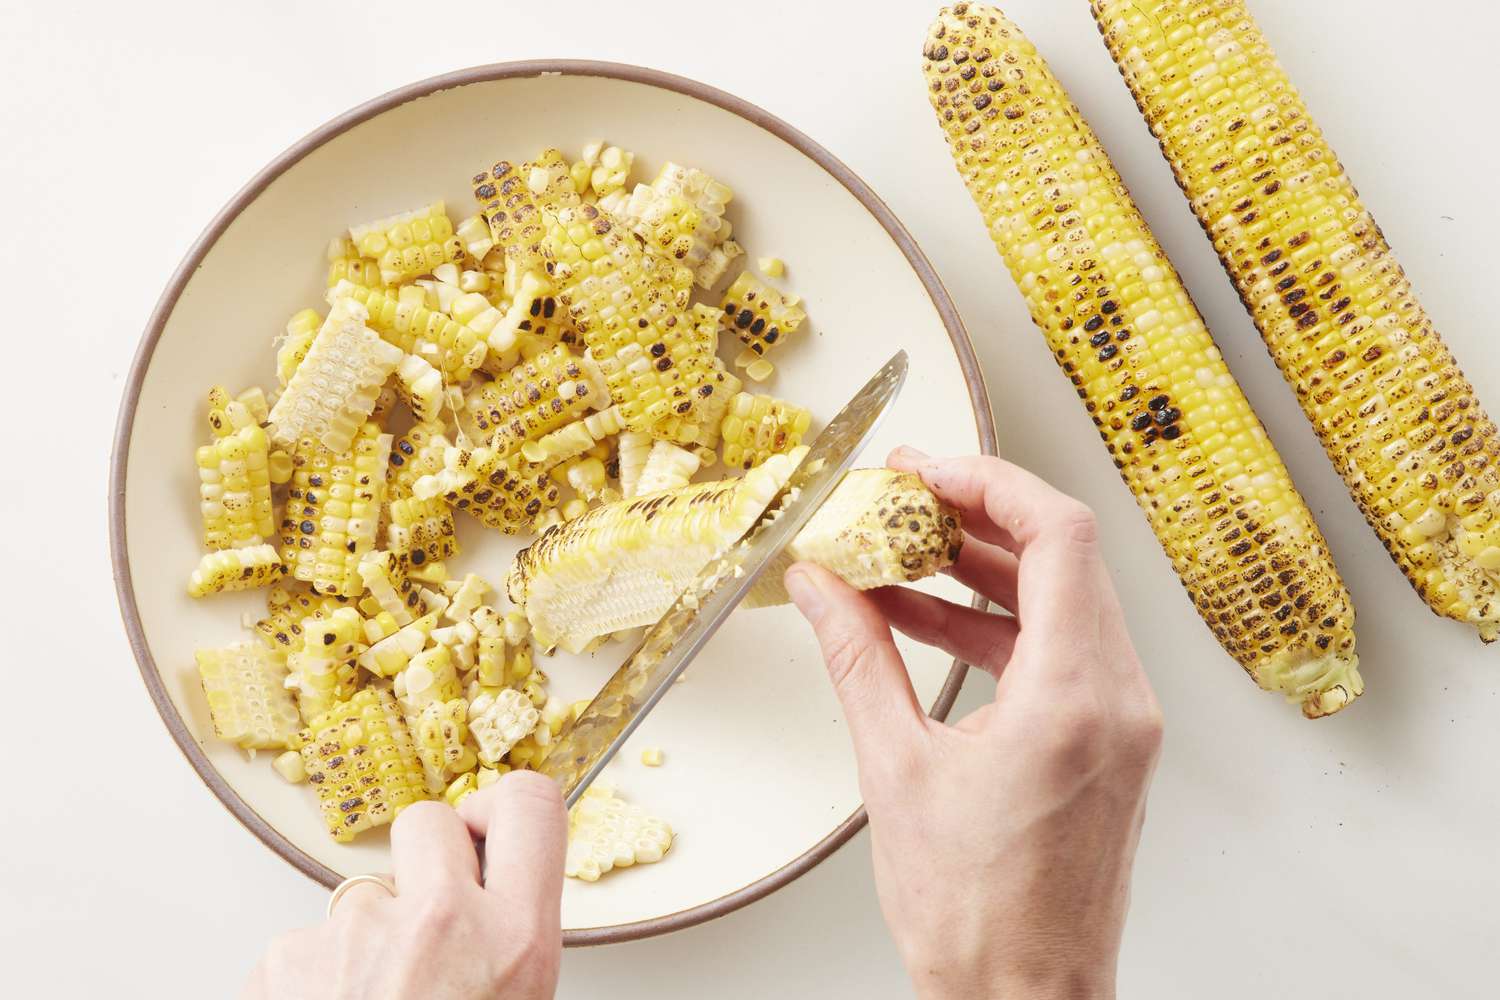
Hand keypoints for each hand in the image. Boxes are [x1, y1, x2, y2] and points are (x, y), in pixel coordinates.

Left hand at [242, 772, 565, 999]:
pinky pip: (309, 943)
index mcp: (512, 942)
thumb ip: (513, 939)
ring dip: (370, 936)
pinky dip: (318, 977)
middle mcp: (435, 925)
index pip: (531, 804)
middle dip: (428, 860)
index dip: (506, 809)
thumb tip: (505, 904)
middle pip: (429, 821)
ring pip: (363, 894)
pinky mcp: (284, 960)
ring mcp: (352, 938)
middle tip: (432, 925)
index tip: (494, 829)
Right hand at [784, 450, 1162, 999]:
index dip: (988, 483)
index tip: (926, 469)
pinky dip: (994, 624)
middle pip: (1063, 558)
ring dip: (980, 570)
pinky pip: (1057, 650)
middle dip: (977, 516)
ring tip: (899, 555)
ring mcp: (1122, 722)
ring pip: (1061, 600)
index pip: (1058, 537)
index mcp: (1075, 699)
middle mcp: (1118, 700)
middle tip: (904, 496)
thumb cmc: (976, 917)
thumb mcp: (896, 771)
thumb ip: (858, 658)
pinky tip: (924, 618)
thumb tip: (823, 586)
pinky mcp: (1108, 741)